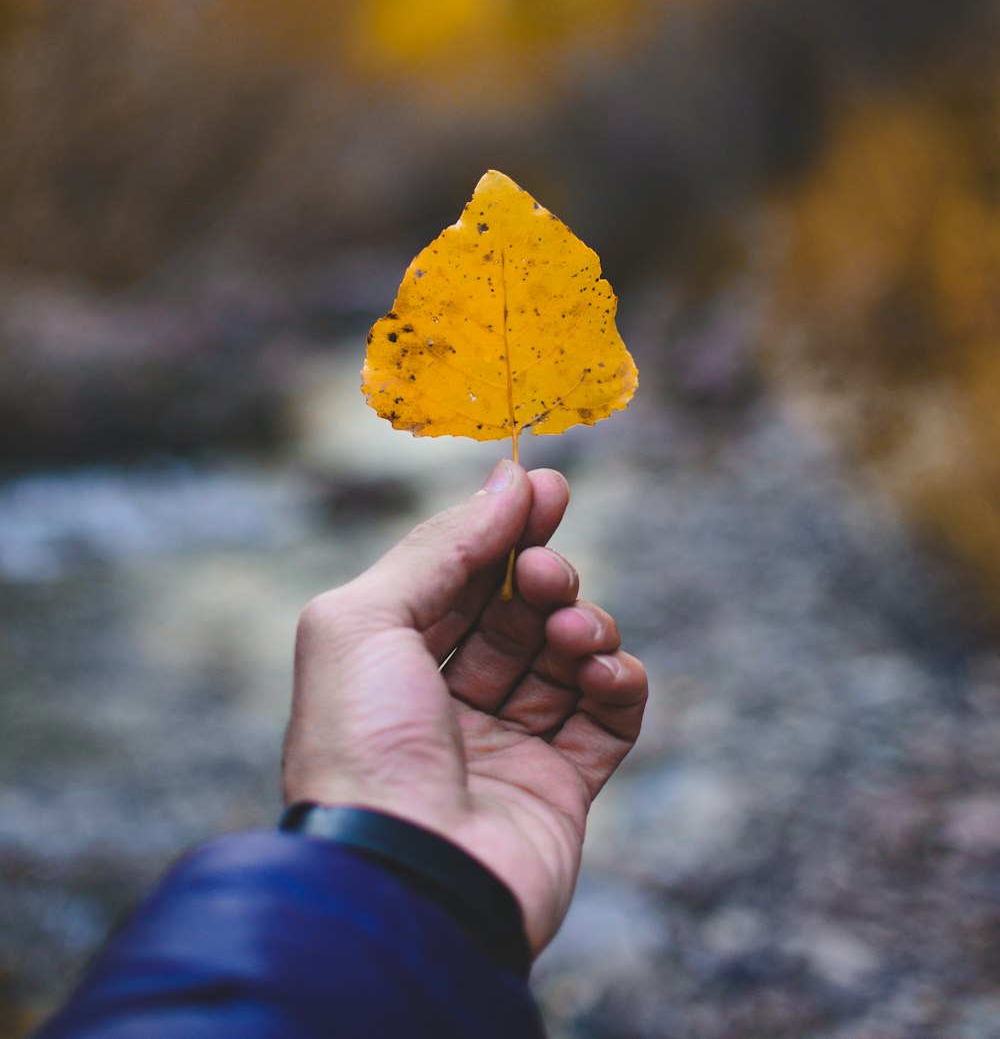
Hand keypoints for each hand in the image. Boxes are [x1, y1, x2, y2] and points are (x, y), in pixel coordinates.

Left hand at [282, 459, 646, 953]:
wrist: (404, 884)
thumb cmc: (363, 748)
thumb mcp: (365, 621)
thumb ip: (440, 547)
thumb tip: (506, 483)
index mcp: (389, 665)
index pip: (456, 579)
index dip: (498, 530)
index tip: (543, 486)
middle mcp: (445, 704)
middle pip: (514, 612)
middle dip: (540, 575)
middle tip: (547, 569)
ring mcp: (505, 748)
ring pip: (564, 657)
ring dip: (580, 625)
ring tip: (571, 631)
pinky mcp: (560, 790)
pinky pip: (607, 718)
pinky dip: (617, 682)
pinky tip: (601, 672)